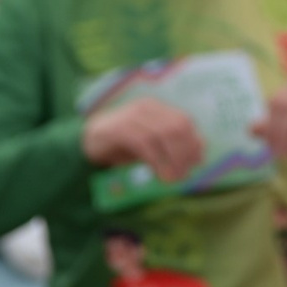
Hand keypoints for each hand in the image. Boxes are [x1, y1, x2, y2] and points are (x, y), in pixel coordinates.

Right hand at [83, 99, 205, 181]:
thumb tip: (198, 155)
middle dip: (185, 152)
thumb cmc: (122, 144)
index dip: (194, 141)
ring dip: (173, 159)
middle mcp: (146, 108)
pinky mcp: (119, 129)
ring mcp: (132, 117)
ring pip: (162, 135)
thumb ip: (169, 145)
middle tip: (187, 173)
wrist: (87, 141)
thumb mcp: (149, 144)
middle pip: (176, 127)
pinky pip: (144, 144)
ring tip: (175, 178)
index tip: (198, 161)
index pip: (183, 120)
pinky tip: (161, 175)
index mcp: (155, 108)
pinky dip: (157, 161)